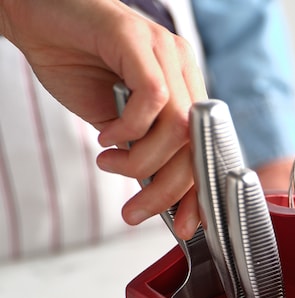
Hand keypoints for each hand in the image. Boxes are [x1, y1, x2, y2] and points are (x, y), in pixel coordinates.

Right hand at [0, 0, 206, 238]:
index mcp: (185, 91)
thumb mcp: (119, 126)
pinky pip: (154, 98)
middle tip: (135, 212)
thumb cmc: (76, 68)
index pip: (206, 150)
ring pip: (179, 128)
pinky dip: (130, 128)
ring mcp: (164, 51)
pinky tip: (107, 135)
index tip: (187, 226)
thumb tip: (162, 196)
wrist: (34, 20)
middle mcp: (182, 70)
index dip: (200, 193)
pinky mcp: (137, 39)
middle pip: (197, 146)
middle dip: (168, 190)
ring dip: (143, 162)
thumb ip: (145, 154)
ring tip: (111, 164)